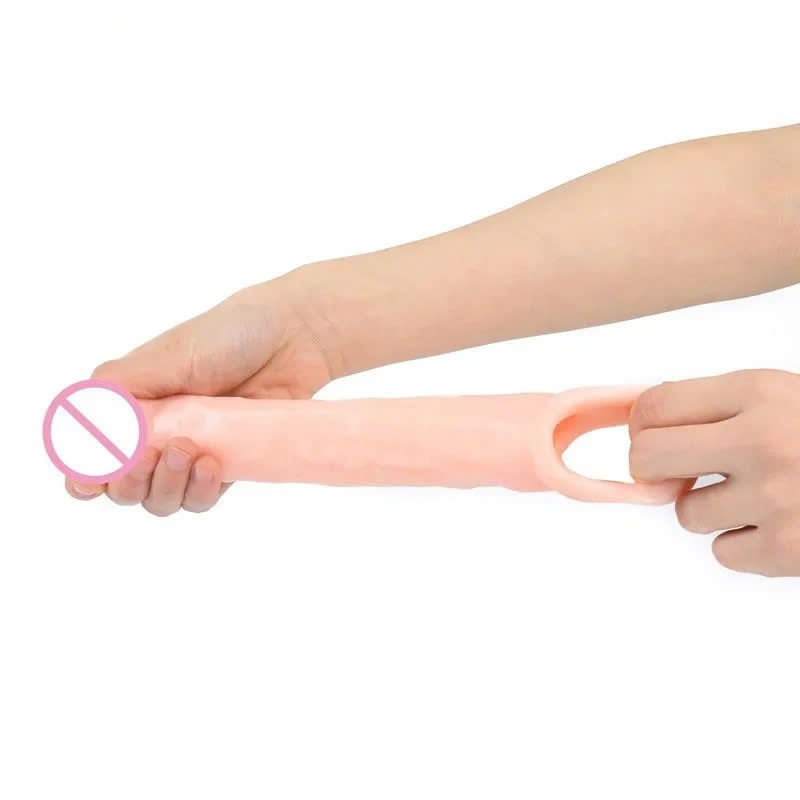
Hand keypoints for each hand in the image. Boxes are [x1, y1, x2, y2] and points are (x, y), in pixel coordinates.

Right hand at [66, 272, 335, 515]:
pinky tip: (212, 466)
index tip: (93, 479)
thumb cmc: (226, 337)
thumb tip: (77, 425)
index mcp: (129, 406)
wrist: (290, 339)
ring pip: (161, 499)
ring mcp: (190, 451)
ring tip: (189, 453)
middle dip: (129, 481)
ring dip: (166, 487)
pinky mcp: (226, 465)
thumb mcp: (164, 357)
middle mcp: (154, 433)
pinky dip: (200, 491)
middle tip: (150, 455)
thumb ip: (119, 392)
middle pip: (123, 488)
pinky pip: (202, 498)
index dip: (86, 476)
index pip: (90, 457)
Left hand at [629, 370, 799, 576]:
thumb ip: (715, 406)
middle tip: (677, 470)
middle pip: (646, 459)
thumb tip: (638, 424)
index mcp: (760, 393)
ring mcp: (776, 500)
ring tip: (761, 495)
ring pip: (687, 514)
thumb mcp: (780, 396)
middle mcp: (762, 442)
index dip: (643, 424)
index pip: (653, 407)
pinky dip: (744, 544)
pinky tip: (780, 524)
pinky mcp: (788, 551)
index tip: (652, 433)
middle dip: (653, 467)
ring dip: (712, 508)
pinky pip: (723, 552)